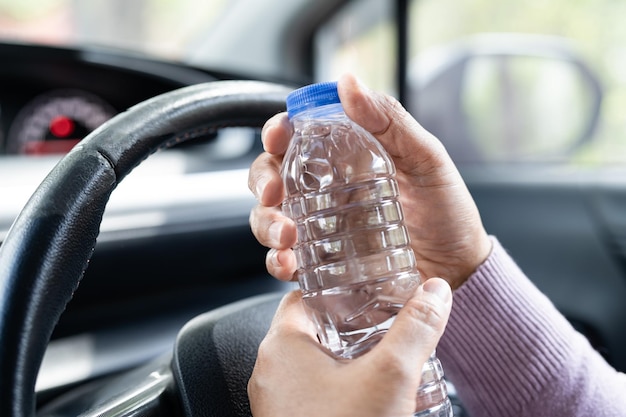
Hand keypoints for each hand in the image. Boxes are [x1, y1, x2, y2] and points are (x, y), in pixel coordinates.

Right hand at [248, 73, 490, 288]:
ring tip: (286, 237)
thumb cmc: (447, 213)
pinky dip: (276, 261)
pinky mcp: (322, 263)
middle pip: (273, 175)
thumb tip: (349, 83)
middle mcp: (327, 190)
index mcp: (347, 158)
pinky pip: (286, 259)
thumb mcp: (427, 160)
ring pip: (271, 217)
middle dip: (263, 181)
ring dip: (266, 223)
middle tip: (274, 195)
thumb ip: (391, 121)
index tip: (277, 137)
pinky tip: (287, 263)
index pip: (298, 136)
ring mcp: (322, 227)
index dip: (278, 131)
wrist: (459, 270)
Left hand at [248, 278, 452, 416]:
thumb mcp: (392, 376)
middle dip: (348, 324)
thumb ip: (416, 328)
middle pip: (309, 330)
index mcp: (281, 347)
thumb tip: (434, 292)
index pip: (303, 297)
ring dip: (344, 356)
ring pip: (310, 364)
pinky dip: (336, 386)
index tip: (364, 286)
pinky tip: (367, 395)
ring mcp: (276, 403)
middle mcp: (270, 373)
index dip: (336, 289)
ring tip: (380, 354)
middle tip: (381, 320)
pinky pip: (309, 393)